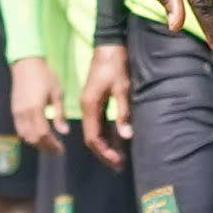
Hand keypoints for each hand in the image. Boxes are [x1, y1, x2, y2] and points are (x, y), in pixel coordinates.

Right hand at [10, 59, 66, 152]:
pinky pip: (19, 129)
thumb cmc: (45, 76)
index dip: (52, 145)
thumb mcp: (57, 93)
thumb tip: (65, 131)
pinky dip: (28, 136)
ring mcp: (17, 112)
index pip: (43, 134)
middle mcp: (24, 113)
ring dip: (36, 143)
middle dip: (45, 147)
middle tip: (56, 150)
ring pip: (24, 136)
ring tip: (48, 144)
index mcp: (36, 109)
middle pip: (33, 138)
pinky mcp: (14, 110)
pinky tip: (38, 134)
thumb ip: (60, 114)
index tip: (61, 149)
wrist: (26, 63)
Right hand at [78, 43, 131, 170]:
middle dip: (104, 153)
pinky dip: (108, 134)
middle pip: (92, 137)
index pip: (92, 137)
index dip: (103, 152)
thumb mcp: (121, 89)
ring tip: (119, 159)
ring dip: (107, 145)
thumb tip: (126, 136)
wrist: (108, 46)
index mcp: (90, 106)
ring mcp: (90, 104)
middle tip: (118, 166)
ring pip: (96, 131)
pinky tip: (118, 142)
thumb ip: (123, 112)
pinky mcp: (96, 101)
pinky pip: (99, 123)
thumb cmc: (114, 66)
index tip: (117, 162)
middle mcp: (87, 107)